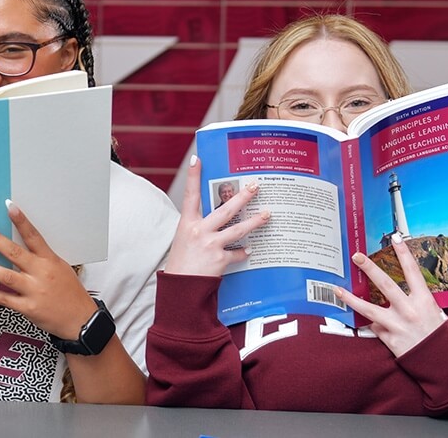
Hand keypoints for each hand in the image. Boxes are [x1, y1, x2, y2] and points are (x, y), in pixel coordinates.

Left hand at [0, 201, 98, 339]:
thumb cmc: (70, 292)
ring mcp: (34, 291)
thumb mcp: (60, 268)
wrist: (80, 320)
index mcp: (50, 260)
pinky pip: (5, 299)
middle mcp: (41, 274)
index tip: (9, 206)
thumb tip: (21, 242)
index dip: (21, 221)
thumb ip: (41, 257)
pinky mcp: (28, 308)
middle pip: (16, 253)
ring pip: (6, 276)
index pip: (34, 236)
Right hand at [163, 154, 270, 276]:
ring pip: (238, 229)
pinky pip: (237, 252)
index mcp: (186, 224)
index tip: (197, 159)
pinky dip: (244, 252)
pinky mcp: (219, 259)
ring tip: (267, 214)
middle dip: (242, 197)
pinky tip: (250, 250)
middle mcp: (198, 231)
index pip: (189, 195)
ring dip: (255, 221)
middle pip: (224, 209)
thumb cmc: (181, 263)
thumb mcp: (184, 240)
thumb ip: (199, 227)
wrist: (180, 289)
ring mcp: (210, 244)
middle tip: (255, 186)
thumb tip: (218, 217)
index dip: (192, 177)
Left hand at [336, 234, 445, 356]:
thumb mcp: (435, 312)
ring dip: (350, 298)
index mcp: (424, 300)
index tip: (395, 238)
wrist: (443, 362)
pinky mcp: (389, 339)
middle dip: (370, 268)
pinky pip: (374, 327)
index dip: (404, 253)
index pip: (413, 271)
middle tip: (357, 256)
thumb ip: (416, 300)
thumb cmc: (439, 335)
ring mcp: (398, 325)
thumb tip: (399, 290)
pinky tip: (365, 320)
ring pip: (369, 308)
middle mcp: (409, 310)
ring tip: (337, 289)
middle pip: (385, 284)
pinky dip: (371, 323)